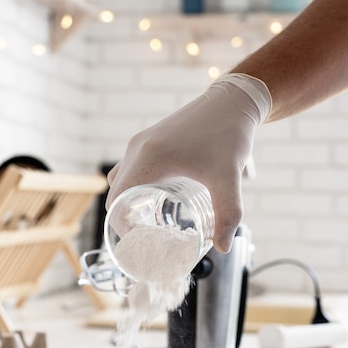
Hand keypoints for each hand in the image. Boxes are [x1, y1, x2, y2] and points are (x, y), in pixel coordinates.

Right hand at [106, 74, 270, 252]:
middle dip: (125, 219)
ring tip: (151, 221)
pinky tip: (157, 197)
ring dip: (128, 201)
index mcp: (148, 159)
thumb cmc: (229, 135)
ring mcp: (140, 142)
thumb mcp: (228, 178)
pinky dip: (134, 185)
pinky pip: (129, 167)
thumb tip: (223, 247)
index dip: (123, 228)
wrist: (232, 100)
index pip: (117, 203)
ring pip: (120, 180)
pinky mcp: (148, 138)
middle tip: (148, 239)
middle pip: (115, 194)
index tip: (140, 244)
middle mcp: (137, 150)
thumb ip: (227, 213)